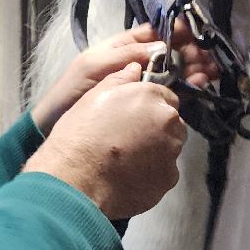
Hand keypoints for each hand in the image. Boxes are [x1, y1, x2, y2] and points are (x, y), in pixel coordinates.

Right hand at [24, 64, 187, 219]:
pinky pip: (165, 170)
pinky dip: (152, 171)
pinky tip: (129, 173)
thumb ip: (119, 80)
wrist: (77, 179)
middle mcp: (168, 121)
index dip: (147, 105)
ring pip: (170, 145)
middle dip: (155, 126)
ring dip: (156, 148)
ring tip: (127, 157)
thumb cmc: (80, 137)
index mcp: (150, 96)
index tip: (133, 116)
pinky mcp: (169, 178)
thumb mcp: (93, 97)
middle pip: (170, 121)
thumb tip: (134, 70)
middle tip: (128, 137)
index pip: (164, 95)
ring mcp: (171, 151)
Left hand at [32, 21, 223, 133]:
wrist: (56, 127)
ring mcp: (141, 83)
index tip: (193, 34)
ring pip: (174, 70)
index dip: (175, 31)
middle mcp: (134, 62)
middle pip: (169, 51)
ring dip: (193, 68)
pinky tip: (200, 84)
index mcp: (120, 47)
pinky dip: (187, 87)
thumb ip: (124, 55)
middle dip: (190, 51)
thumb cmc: (70, 92)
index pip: (153, 33)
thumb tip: (160, 46)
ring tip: (209, 70)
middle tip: (206, 57)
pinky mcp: (144, 103)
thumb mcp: (93, 66)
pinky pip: (170, 91)